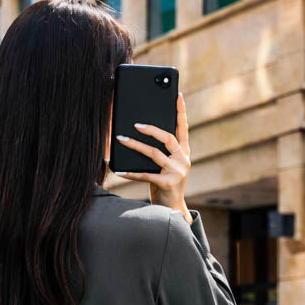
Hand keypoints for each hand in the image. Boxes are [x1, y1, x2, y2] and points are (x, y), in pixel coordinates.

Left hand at [114, 91, 192, 222]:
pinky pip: (146, 174)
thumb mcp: (167, 166)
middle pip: (167, 137)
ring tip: (121, 139)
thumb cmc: (165, 184)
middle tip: (136, 124)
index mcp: (184, 152)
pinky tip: (120, 170)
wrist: (171, 209)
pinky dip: (132, 172)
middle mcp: (183, 159)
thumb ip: (162, 152)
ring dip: (135, 145)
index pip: (183, 128)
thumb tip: (142, 132)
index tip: (177, 95)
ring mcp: (177, 171)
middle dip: (151, 129)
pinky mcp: (167, 183)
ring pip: (154, 153)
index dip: (180, 111)